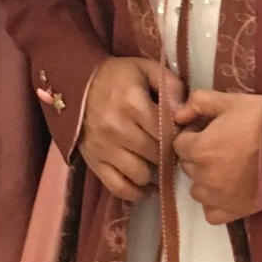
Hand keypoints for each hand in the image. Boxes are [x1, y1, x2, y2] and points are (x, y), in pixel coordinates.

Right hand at [79, 56, 184, 202]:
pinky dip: (135, 192)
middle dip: (169, 156)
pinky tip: (145, 186)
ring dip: (154, 173)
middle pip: (157, 155)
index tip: (183, 137)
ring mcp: (104, 148)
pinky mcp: (94, 162)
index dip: (180, 138)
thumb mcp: (146, 69)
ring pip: (141, 175)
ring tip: (158, 165)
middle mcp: (118, 129)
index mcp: (133, 105)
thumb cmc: (117, 76)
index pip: (167, 133)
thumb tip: (185, 113)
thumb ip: (171, 86)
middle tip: (173, 152)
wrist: (77, 83)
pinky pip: (118, 187)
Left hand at [173, 89, 261, 223]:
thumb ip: (197, 103)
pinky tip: (228, 191)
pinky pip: (211, 213)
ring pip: (197, 190)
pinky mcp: (233, 212)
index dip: (193, 135)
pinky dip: (216, 203)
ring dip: (205, 180)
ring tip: (227, 169)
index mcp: (199, 149)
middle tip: (222, 147)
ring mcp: (217, 197)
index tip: (208, 131)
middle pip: (188, 167)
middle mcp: (203, 176)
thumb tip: (179, 115)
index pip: (180, 144)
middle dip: (199, 156)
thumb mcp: (229, 101)